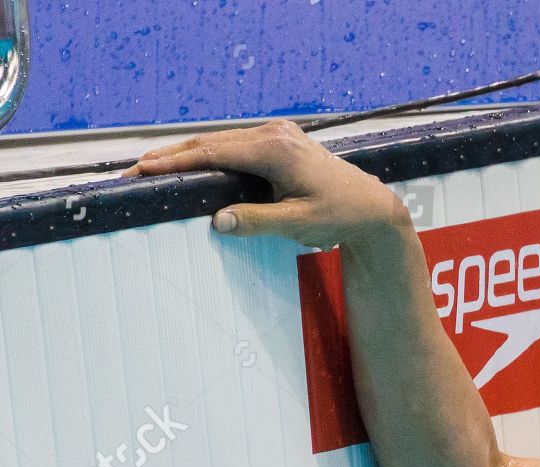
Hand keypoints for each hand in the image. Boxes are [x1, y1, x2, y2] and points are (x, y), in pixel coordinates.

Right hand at [124, 119, 406, 248]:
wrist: (370, 207)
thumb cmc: (339, 216)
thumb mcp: (298, 224)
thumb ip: (257, 221)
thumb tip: (217, 220)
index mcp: (276, 150)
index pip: (214, 152)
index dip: (176, 162)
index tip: (143, 169)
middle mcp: (274, 134)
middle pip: (211, 142)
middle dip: (171, 156)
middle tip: (134, 170)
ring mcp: (277, 134)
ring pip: (220, 142)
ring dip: (186, 154)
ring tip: (150, 167)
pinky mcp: (279, 141)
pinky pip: (234, 146)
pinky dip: (208, 155)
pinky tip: (187, 164)